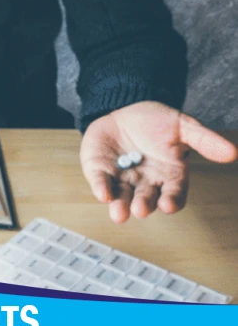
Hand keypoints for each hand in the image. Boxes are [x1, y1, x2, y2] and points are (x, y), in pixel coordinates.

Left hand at [80, 101, 236, 222]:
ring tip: (119, 214)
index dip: (172, 200)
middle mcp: (146, 183)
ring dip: (120, 206)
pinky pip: (101, 182)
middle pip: (146, 199)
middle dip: (143, 205)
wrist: (126, 111)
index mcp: (169, 176)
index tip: (170, 205)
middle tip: (141, 210)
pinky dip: (101, 188)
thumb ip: (204, 140)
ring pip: (122, 197)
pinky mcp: (100, 171)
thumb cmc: (157, 123)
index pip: (174, 194)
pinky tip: (102, 194)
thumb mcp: (183, 127)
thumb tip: (233, 152)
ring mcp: (122, 179)